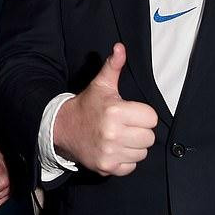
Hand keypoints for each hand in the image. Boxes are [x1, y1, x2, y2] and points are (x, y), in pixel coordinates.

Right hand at [54, 43, 157, 175]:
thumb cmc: (87, 105)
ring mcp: (110, 152)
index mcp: (115, 111)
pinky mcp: (107, 167)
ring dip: (133, 146)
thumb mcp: (101, 85)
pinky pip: (132, 166)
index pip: (151, 118)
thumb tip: (120, 47)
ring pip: (142, 152)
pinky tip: (114, 149)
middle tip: (124, 125)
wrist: (62, 127)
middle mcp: (113, 133)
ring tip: (119, 137)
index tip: (129, 112)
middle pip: (149, 137)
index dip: (141, 114)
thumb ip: (113, 66)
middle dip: (139, 130)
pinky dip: (125, 159)